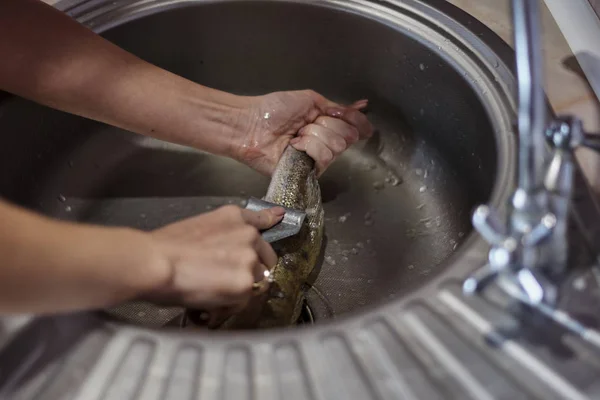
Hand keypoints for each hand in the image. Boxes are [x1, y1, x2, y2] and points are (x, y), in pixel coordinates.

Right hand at [145, 205, 283, 315]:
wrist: (155, 261)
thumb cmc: (164, 247)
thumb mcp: (197, 227)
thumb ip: (221, 234)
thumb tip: (225, 250)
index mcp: (234, 217)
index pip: (262, 219)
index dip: (271, 219)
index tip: (279, 216)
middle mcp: (249, 235)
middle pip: (265, 258)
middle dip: (252, 271)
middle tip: (227, 281)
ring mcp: (250, 260)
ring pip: (257, 282)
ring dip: (240, 291)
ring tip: (214, 295)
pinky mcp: (246, 284)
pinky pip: (244, 302)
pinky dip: (229, 307)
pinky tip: (210, 305)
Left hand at [234, 90, 373, 175]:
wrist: (253, 124)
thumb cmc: (275, 109)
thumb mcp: (310, 99)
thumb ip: (336, 107)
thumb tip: (362, 107)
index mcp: (325, 124)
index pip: (353, 125)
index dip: (357, 121)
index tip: (352, 115)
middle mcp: (324, 141)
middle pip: (347, 136)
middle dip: (328, 126)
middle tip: (306, 124)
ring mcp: (316, 158)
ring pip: (336, 147)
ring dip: (315, 136)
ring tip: (296, 136)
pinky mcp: (308, 171)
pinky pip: (323, 159)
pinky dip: (309, 147)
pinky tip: (294, 146)